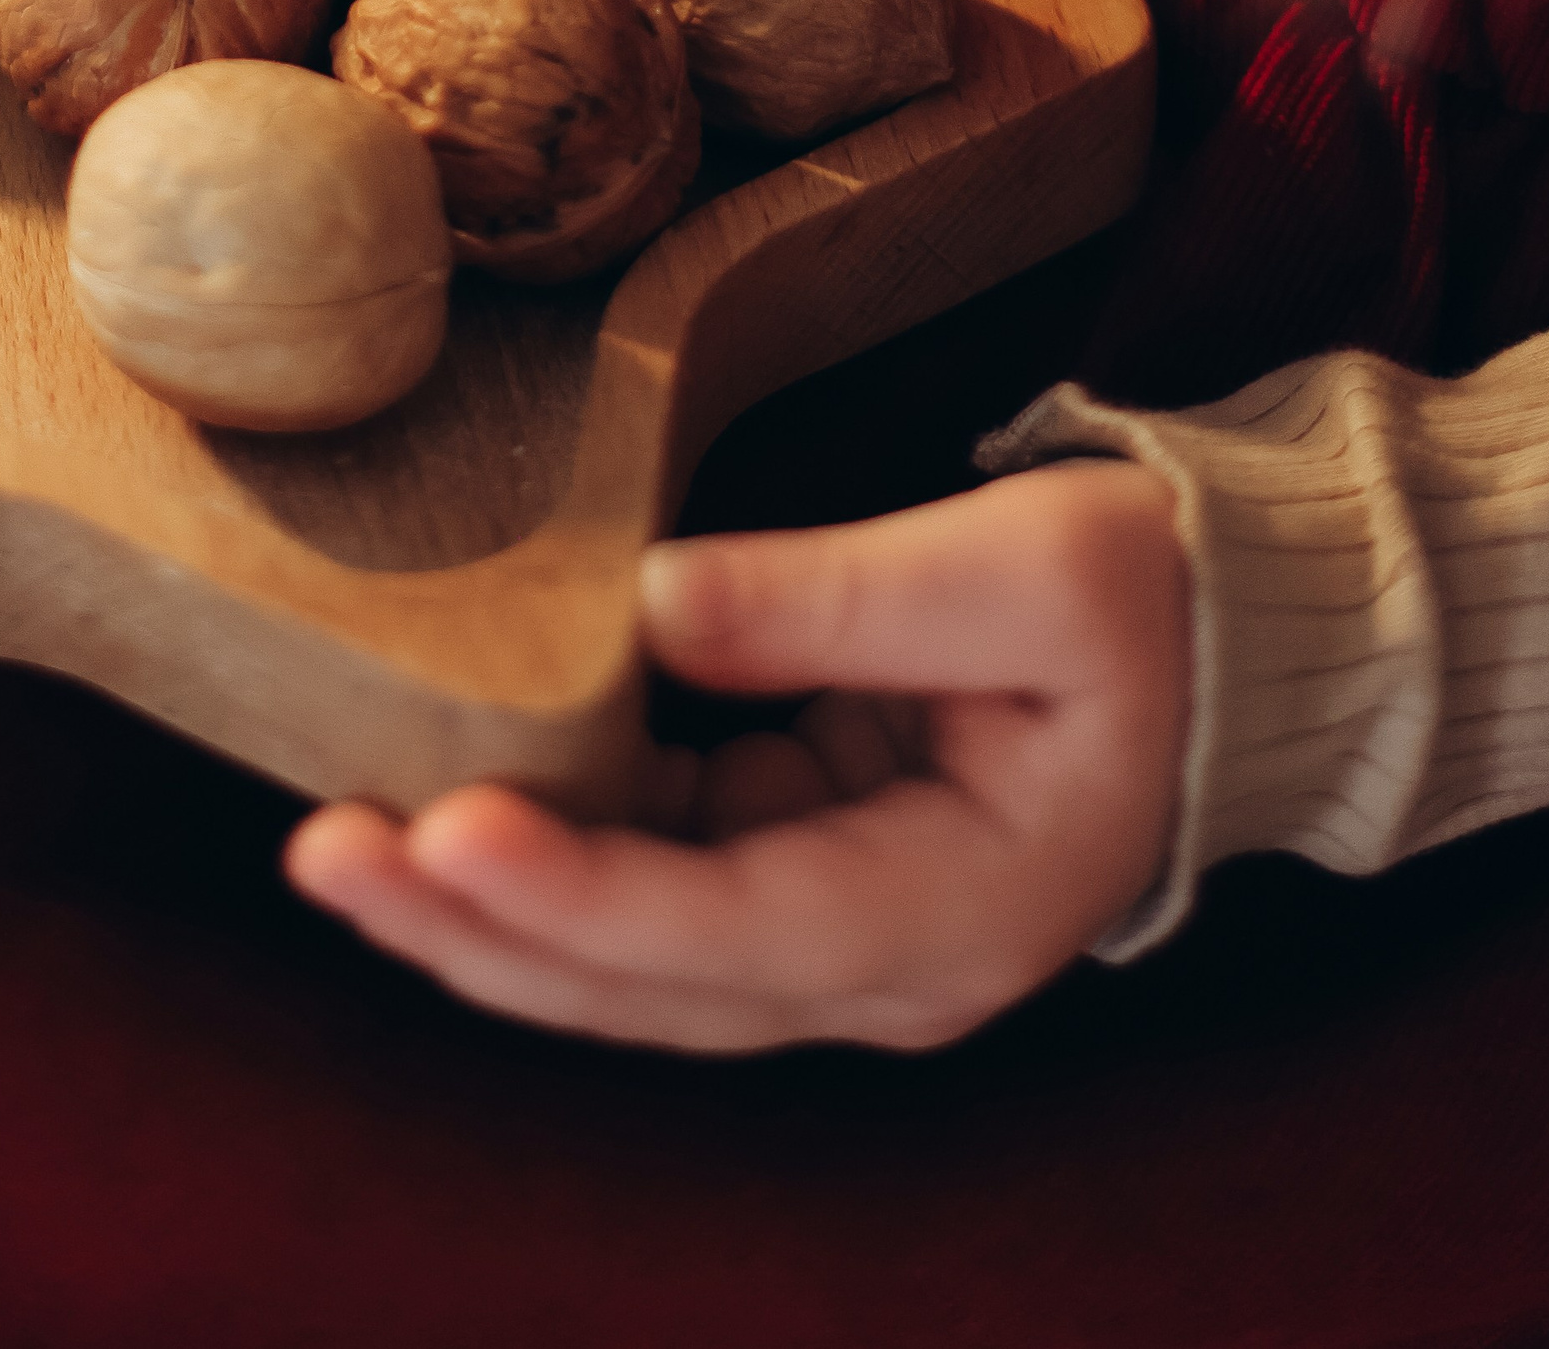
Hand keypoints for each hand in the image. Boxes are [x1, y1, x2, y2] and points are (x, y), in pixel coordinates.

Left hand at [286, 459, 1189, 1052]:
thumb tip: (650, 608)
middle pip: (647, 983)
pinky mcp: (799, 875)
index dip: (578, 894)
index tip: (447, 828)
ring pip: (627, 964)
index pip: (733, 928)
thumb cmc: (1149, 600)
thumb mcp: (1026, 565)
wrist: (1225, 638)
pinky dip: (541, 863)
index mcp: (960, 910)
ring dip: (480, 912)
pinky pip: (647, 893)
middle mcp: (884, 968)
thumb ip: (842, 595)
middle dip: (474, 925)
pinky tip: (439, 807)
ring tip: (336, 842)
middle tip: (323, 851)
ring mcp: (837, 934)